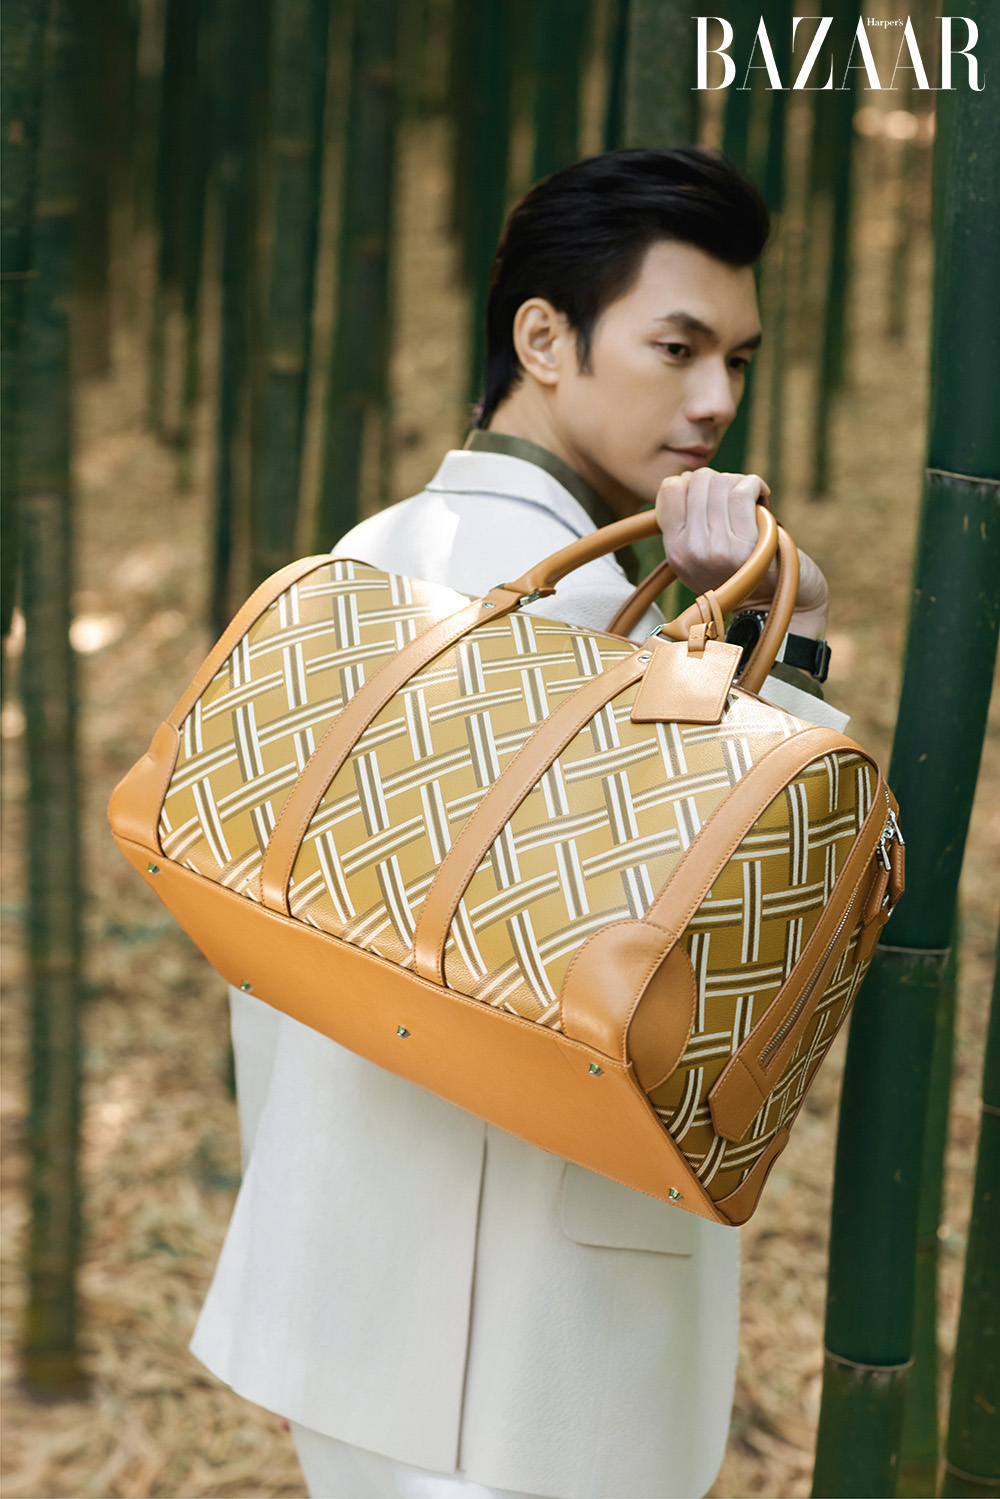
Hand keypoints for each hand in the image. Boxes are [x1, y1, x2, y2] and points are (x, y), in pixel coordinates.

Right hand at [655, 468, 829, 638]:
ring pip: (722, 482)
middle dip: (722, 482)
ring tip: (751, 504)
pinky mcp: (746, 545)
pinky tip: (763, 498)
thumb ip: (690, 526)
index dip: (694, 483)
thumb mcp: (703, 557)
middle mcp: (690, 551)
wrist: (778, 606)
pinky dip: (757, 486)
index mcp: (675, 552)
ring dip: (741, 484)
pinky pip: (744, 490)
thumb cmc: (744, 572)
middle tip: (737, 502)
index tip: (712, 497)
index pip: (669, 489)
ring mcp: (717, 549)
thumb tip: (686, 480)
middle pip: (698, 480)